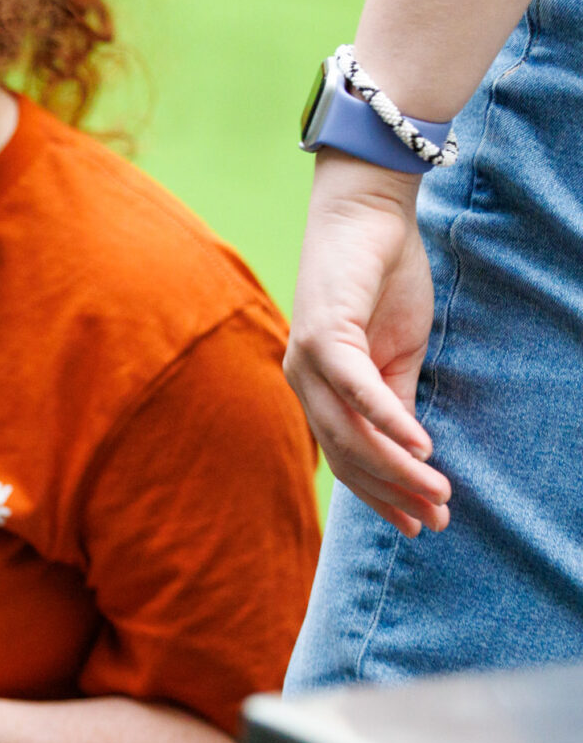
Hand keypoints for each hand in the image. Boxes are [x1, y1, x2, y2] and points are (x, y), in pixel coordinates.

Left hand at [283, 150, 451, 535]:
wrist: (368, 217)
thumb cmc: (382, 283)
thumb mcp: (397, 355)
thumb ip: (396, 402)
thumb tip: (411, 452)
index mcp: (319, 390)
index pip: (347, 457)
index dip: (382, 494)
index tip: (419, 525)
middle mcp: (304, 381)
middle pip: (348, 455)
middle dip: (394, 492)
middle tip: (436, 521)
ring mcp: (307, 359)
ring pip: (350, 431)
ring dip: (397, 466)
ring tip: (438, 492)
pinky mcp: (322, 334)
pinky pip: (356, 389)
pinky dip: (388, 419)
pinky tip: (421, 446)